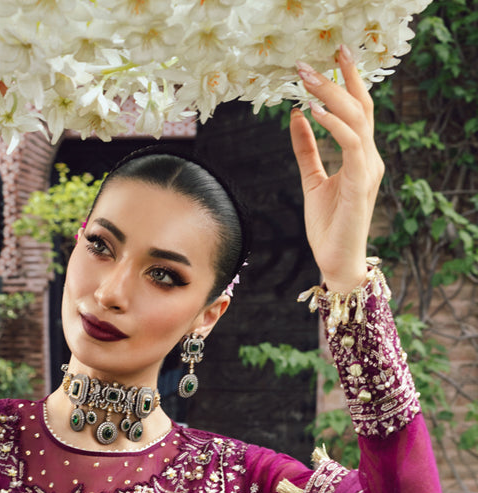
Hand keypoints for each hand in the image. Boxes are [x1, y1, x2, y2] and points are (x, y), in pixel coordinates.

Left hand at [290, 46, 384, 294]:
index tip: (329, 57)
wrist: (336, 262)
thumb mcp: (311, 181)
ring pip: (357, 120)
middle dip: (339, 79)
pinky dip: (335, 126)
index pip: (358, 109)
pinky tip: (316, 113)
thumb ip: (306, 150)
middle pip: (361, 107)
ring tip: (308, 81)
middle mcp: (369, 158)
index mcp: (360, 156)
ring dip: (332, 97)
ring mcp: (367, 170)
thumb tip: (296, 116)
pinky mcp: (360, 184)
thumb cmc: (328, 227)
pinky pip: (352, 146)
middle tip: (313, 61)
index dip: (346, 81)